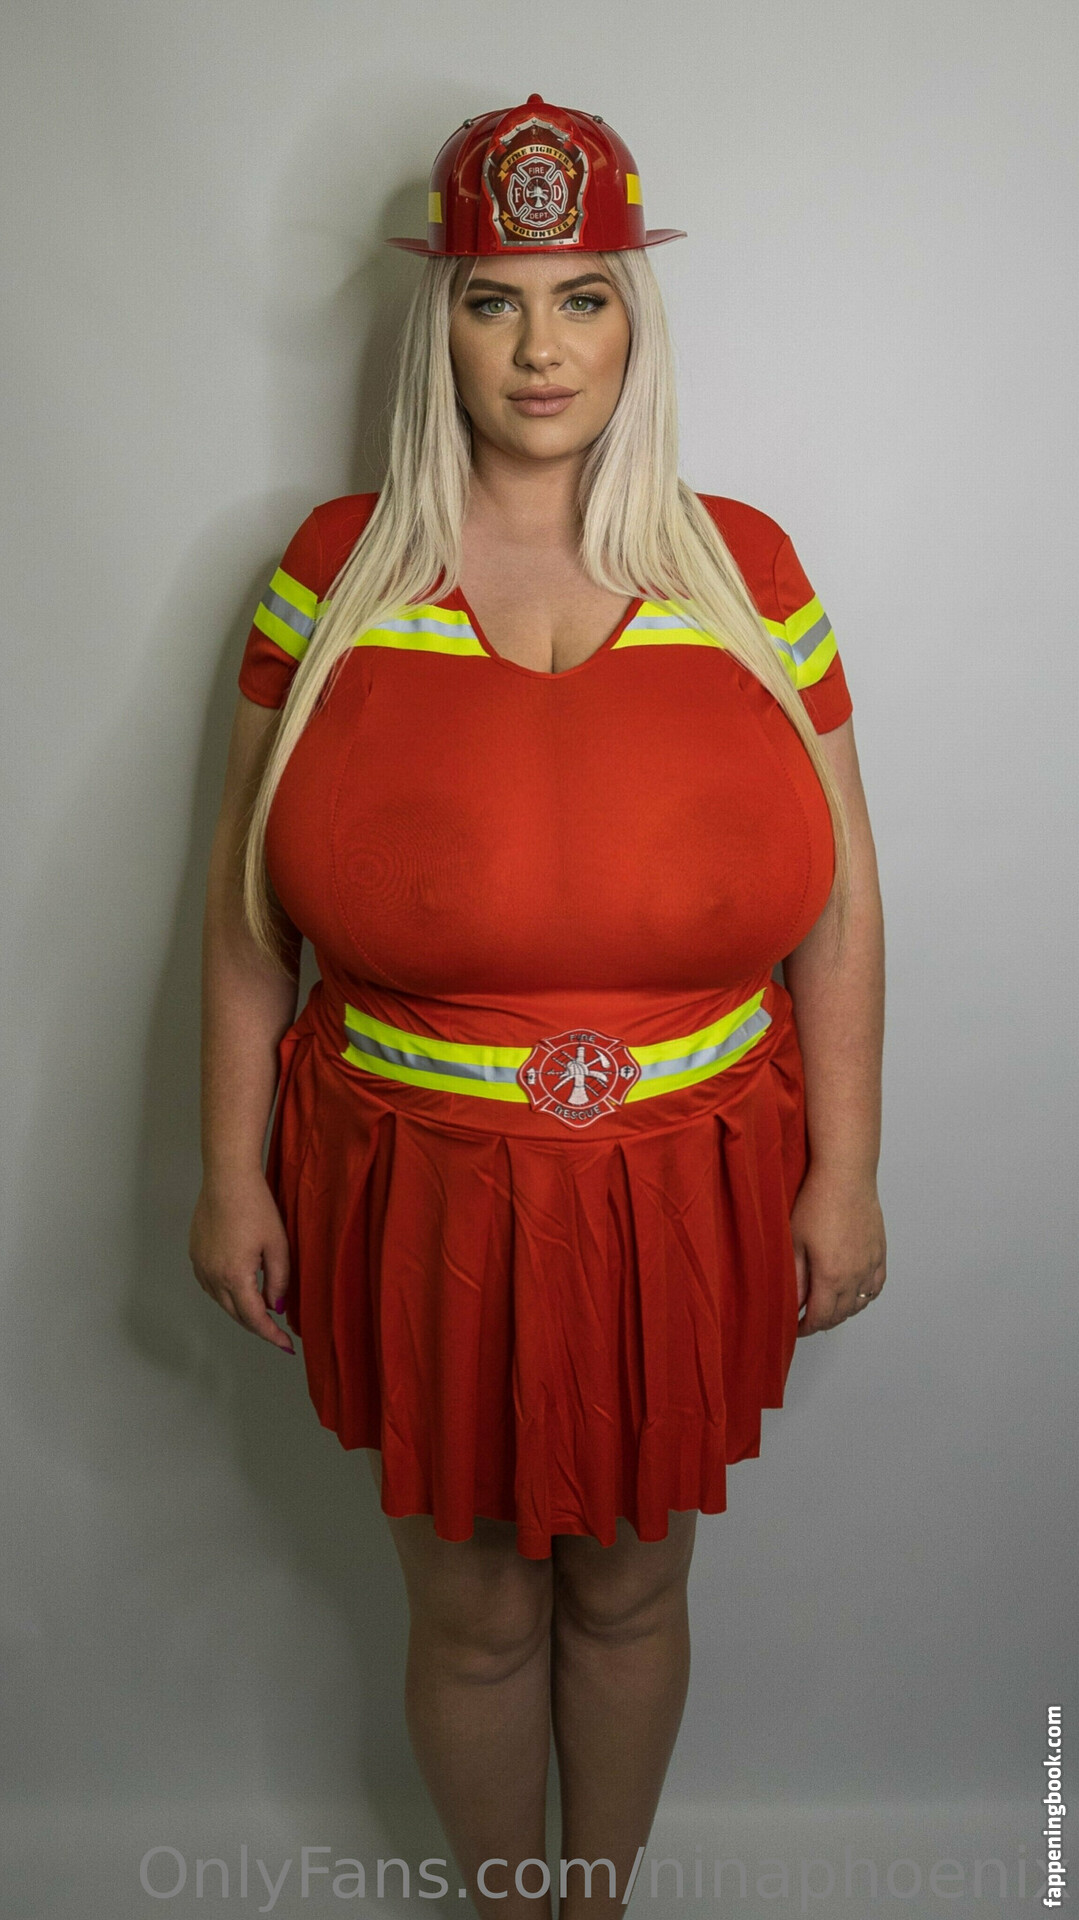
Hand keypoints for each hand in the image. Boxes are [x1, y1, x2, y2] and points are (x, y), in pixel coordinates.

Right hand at [188, 1170, 295, 1352]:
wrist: (227, 1178)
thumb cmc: (256, 1207)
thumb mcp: (278, 1246)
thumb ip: (279, 1281)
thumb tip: (276, 1307)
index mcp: (234, 1277)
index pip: (254, 1318)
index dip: (272, 1335)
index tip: (286, 1346)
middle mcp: (212, 1276)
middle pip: (236, 1314)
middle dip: (257, 1325)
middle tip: (278, 1331)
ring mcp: (200, 1265)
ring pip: (221, 1301)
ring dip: (241, 1309)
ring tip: (261, 1310)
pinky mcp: (195, 1253)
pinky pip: (210, 1284)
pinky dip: (226, 1293)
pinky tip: (239, 1288)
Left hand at [791, 1167, 885, 1336]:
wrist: (845, 1176)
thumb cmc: (816, 1202)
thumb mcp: (795, 1242)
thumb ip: (794, 1277)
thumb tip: (791, 1302)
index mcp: (832, 1276)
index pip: (821, 1317)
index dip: (807, 1328)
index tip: (796, 1328)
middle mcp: (855, 1275)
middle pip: (841, 1314)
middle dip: (823, 1322)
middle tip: (808, 1320)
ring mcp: (871, 1264)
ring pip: (860, 1303)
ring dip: (844, 1312)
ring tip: (828, 1308)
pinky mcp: (879, 1252)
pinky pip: (876, 1286)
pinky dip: (864, 1297)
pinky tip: (854, 1294)